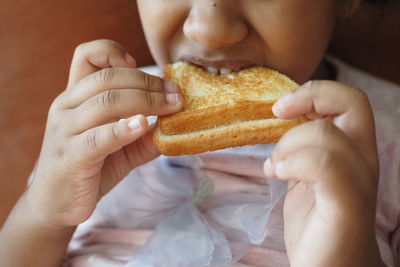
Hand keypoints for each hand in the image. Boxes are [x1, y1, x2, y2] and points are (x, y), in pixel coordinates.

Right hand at [26, 39, 182, 227]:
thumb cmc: (90, 169)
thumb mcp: (120, 147)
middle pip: (108, 78)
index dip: (112, 51)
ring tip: (172, 106)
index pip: (85, 56)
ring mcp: (65, 131)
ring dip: (146, 101)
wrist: (55, 205)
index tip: (138, 65)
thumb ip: (144, 134)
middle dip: (148, 82)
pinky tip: (143, 124)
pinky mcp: (71, 157)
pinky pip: (99, 137)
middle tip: (176, 94)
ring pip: (105, 103)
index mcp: (75, 97)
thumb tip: (177, 123)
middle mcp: (66, 107)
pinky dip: (123, 129)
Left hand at [264, 81, 383, 265]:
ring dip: (288, 145)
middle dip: (307, 100)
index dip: (315, 91)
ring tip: (274, 167)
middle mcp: (363, 160)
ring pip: (327, 134)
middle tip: (276, 118)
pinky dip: (293, 163)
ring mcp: (358, 181)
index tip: (281, 107)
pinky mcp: (346, 204)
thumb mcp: (304, 175)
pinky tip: (278, 175)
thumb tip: (283, 120)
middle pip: (351, 102)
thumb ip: (302, 148)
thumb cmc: (316, 223)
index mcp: (353, 150)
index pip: (349, 99)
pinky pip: (324, 165)